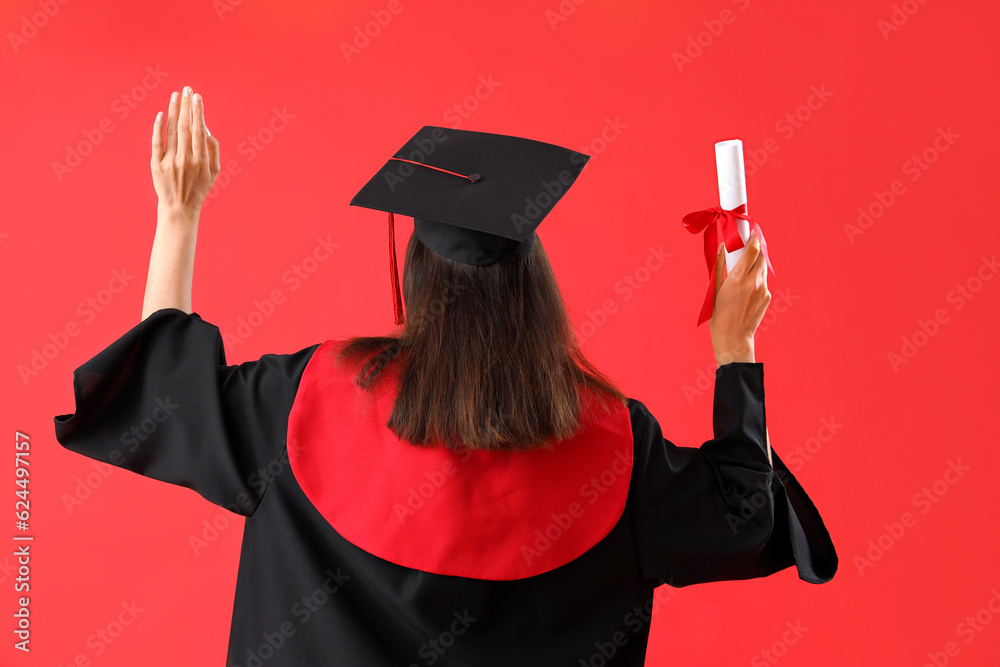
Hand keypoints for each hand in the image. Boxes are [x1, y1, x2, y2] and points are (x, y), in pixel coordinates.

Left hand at [151, 86, 220, 218]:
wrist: (180, 207)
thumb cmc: (199, 187)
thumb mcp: (214, 172)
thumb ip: (213, 149)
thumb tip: (206, 127)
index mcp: (201, 160)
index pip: (199, 130)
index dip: (198, 112)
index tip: (197, 97)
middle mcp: (185, 159)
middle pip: (185, 127)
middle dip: (186, 106)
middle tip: (186, 89)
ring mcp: (169, 162)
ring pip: (171, 131)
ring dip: (173, 111)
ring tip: (175, 96)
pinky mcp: (156, 165)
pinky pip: (156, 142)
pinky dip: (157, 127)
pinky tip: (160, 114)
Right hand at [709, 231, 770, 364]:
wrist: (734, 338)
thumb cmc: (719, 315)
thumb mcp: (713, 289)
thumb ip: (719, 265)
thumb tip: (723, 247)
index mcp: (738, 279)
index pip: (752, 249)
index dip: (752, 237)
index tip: (749, 230)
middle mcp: (753, 282)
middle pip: (760, 255)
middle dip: (755, 247)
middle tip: (746, 244)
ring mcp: (762, 290)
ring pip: (762, 267)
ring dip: (755, 262)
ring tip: (744, 266)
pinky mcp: (767, 297)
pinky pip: (762, 280)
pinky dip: (756, 277)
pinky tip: (745, 286)